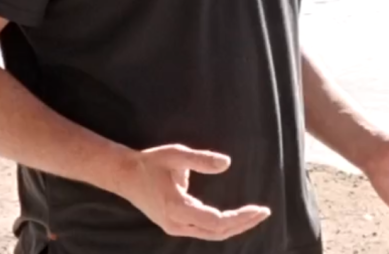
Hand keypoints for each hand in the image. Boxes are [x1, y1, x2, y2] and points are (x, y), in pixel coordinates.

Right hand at [115, 145, 270, 240]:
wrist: (124, 176)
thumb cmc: (150, 163)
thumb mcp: (175, 155)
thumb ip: (201, 160)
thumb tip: (227, 163)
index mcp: (176, 208)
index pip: (215, 221)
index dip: (240, 217)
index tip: (259, 209)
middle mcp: (175, 223)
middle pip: (217, 232)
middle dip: (243, 224)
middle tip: (264, 212)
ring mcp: (174, 227)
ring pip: (211, 234)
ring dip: (234, 227)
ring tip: (255, 216)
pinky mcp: (174, 224)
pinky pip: (203, 230)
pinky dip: (222, 227)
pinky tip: (236, 219)